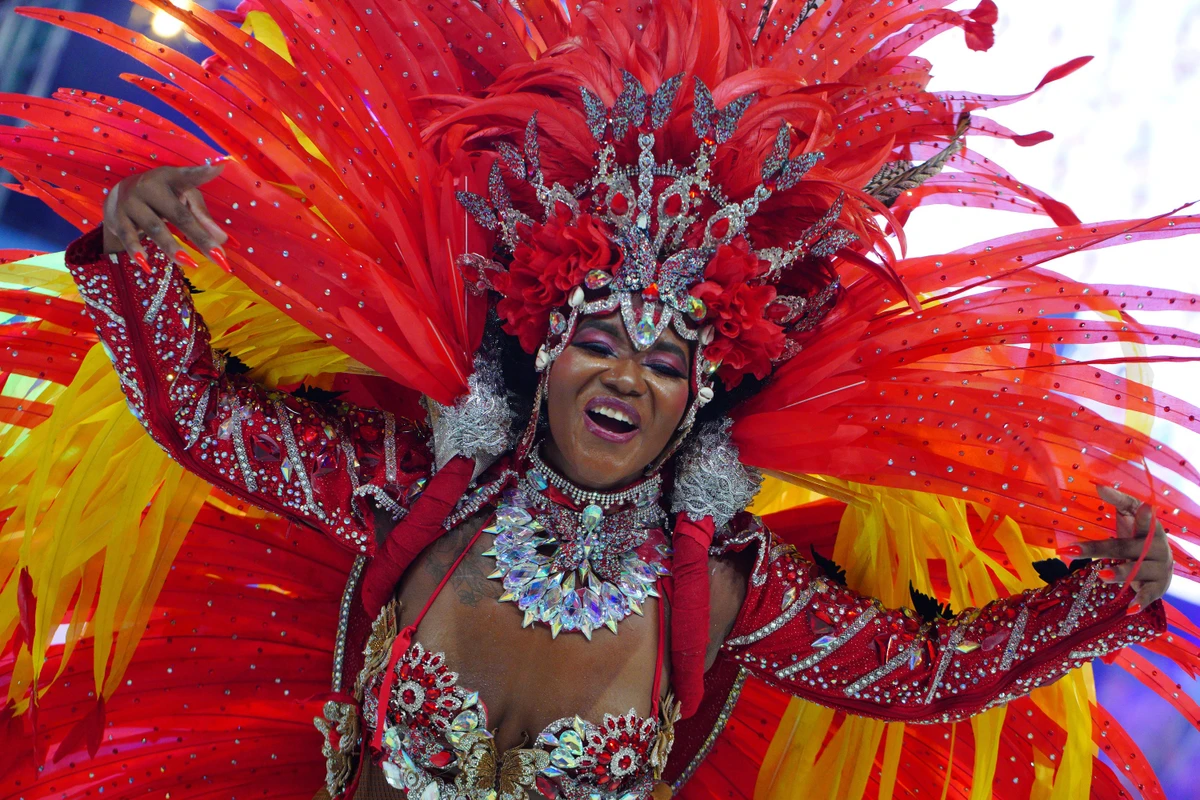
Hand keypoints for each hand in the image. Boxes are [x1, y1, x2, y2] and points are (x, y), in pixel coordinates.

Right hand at [102, 163, 229, 270]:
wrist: (120, 195)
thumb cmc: (162, 197)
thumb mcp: (182, 198)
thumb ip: (202, 217)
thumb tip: (222, 240)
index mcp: (171, 178)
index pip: (188, 176)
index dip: (201, 173)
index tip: (218, 169)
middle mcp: (150, 187)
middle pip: (178, 214)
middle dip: (199, 236)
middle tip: (218, 256)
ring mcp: (132, 202)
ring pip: (154, 227)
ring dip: (172, 246)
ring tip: (190, 263)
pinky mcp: (118, 217)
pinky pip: (128, 236)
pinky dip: (136, 251)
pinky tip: (147, 266)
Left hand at [1061, 485, 1173, 612]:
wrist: (1162, 566)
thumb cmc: (1138, 539)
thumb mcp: (1129, 521)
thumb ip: (1119, 504)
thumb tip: (1099, 486)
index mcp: (1149, 527)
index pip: (1137, 514)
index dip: (1131, 508)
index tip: (1125, 499)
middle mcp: (1158, 546)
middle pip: (1124, 547)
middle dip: (1098, 549)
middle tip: (1071, 551)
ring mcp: (1161, 567)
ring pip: (1137, 570)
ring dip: (1121, 573)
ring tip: (1102, 575)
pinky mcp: (1160, 586)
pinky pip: (1150, 595)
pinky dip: (1140, 602)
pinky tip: (1129, 609)